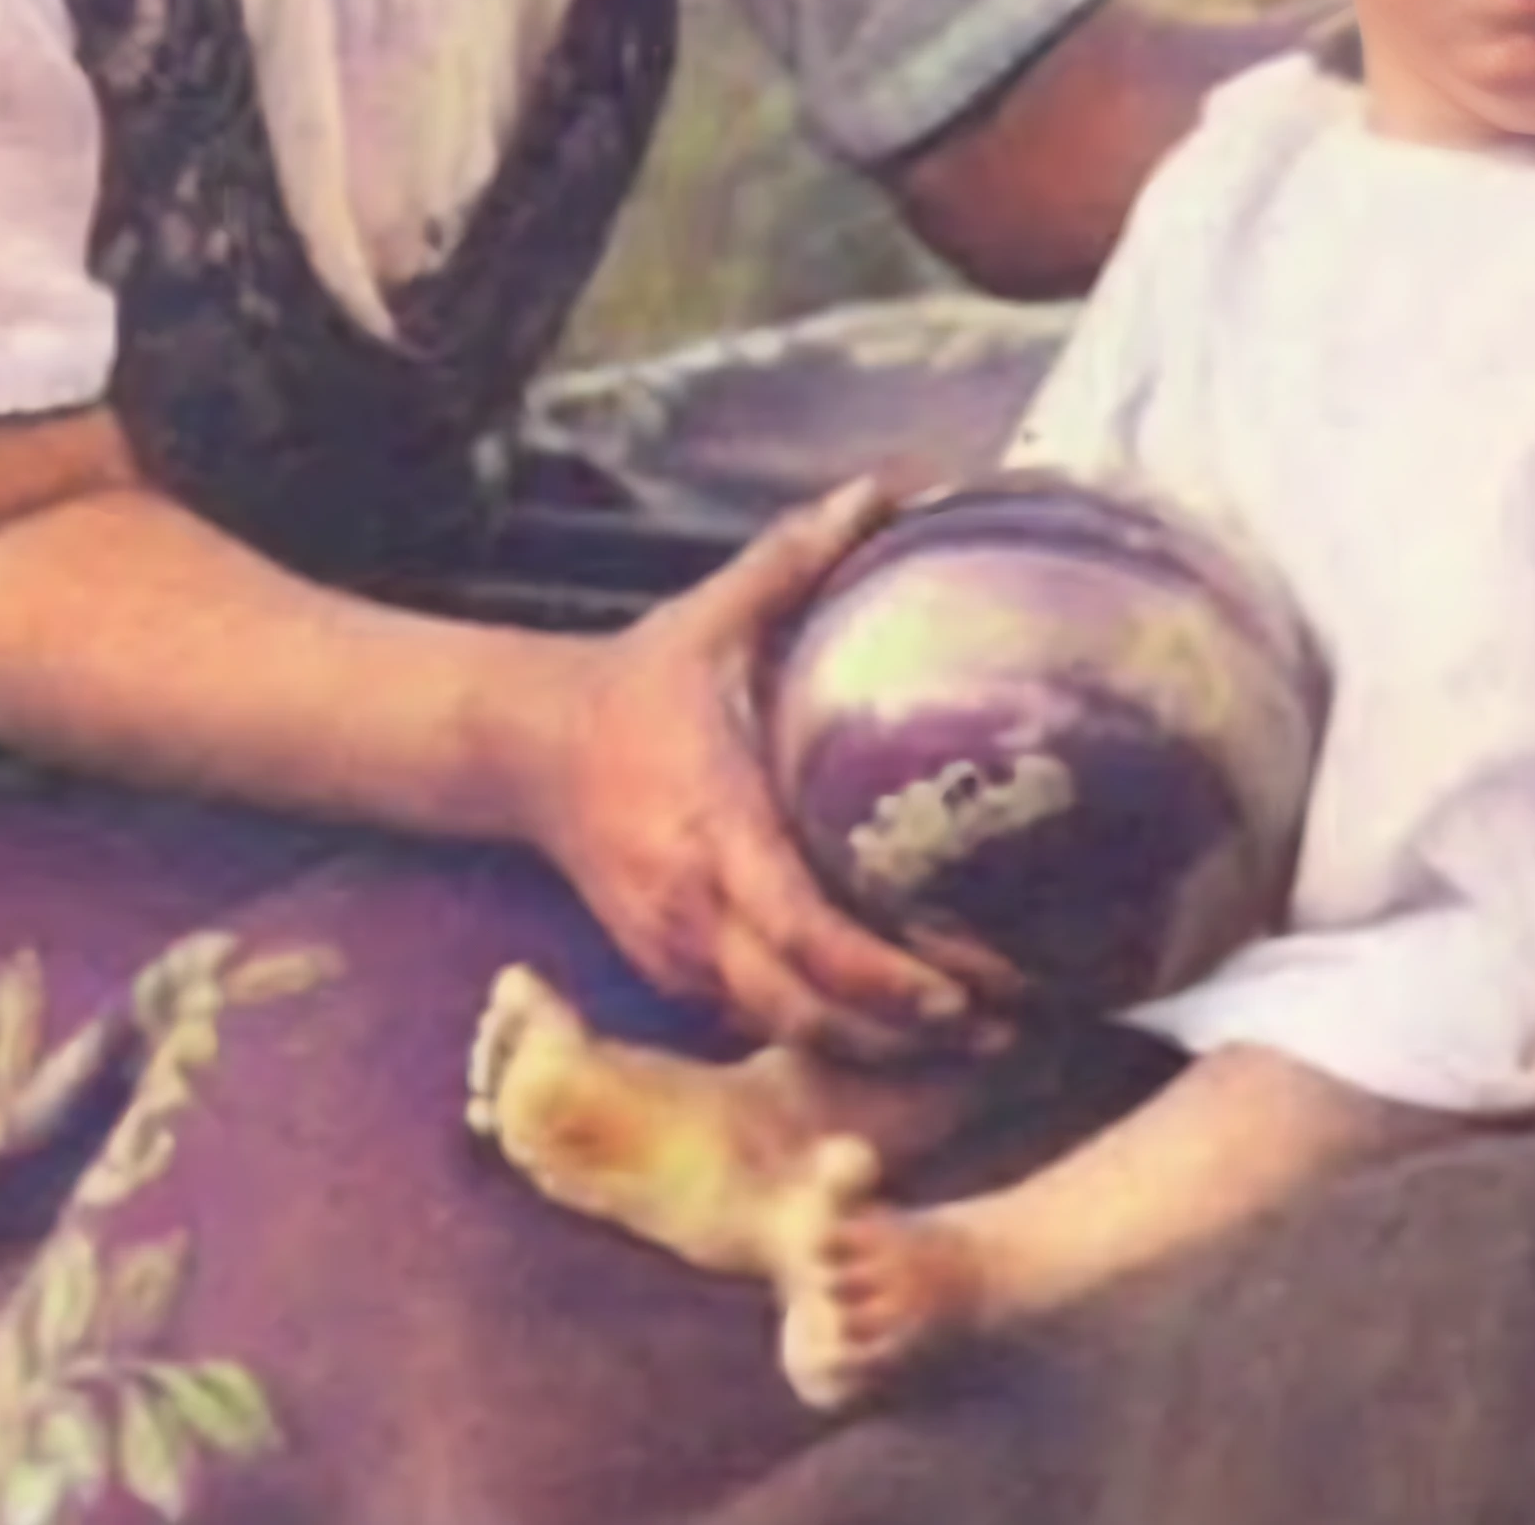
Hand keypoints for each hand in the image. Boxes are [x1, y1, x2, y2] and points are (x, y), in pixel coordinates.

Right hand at [530, 477, 1010, 1063]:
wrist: (529, 745)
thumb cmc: (642, 679)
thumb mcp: (714, 611)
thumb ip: (799, 554)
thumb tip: (888, 487)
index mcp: (717, 825)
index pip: (804, 930)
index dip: (885, 977)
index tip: (964, 989)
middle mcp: (696, 904)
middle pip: (804, 1007)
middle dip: (904, 1031)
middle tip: (1005, 1029)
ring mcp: (679, 947)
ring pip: (782, 1030)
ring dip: (875, 1046)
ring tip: (976, 1040)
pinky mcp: (672, 969)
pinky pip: (754, 1023)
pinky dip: (826, 1035)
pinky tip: (898, 1030)